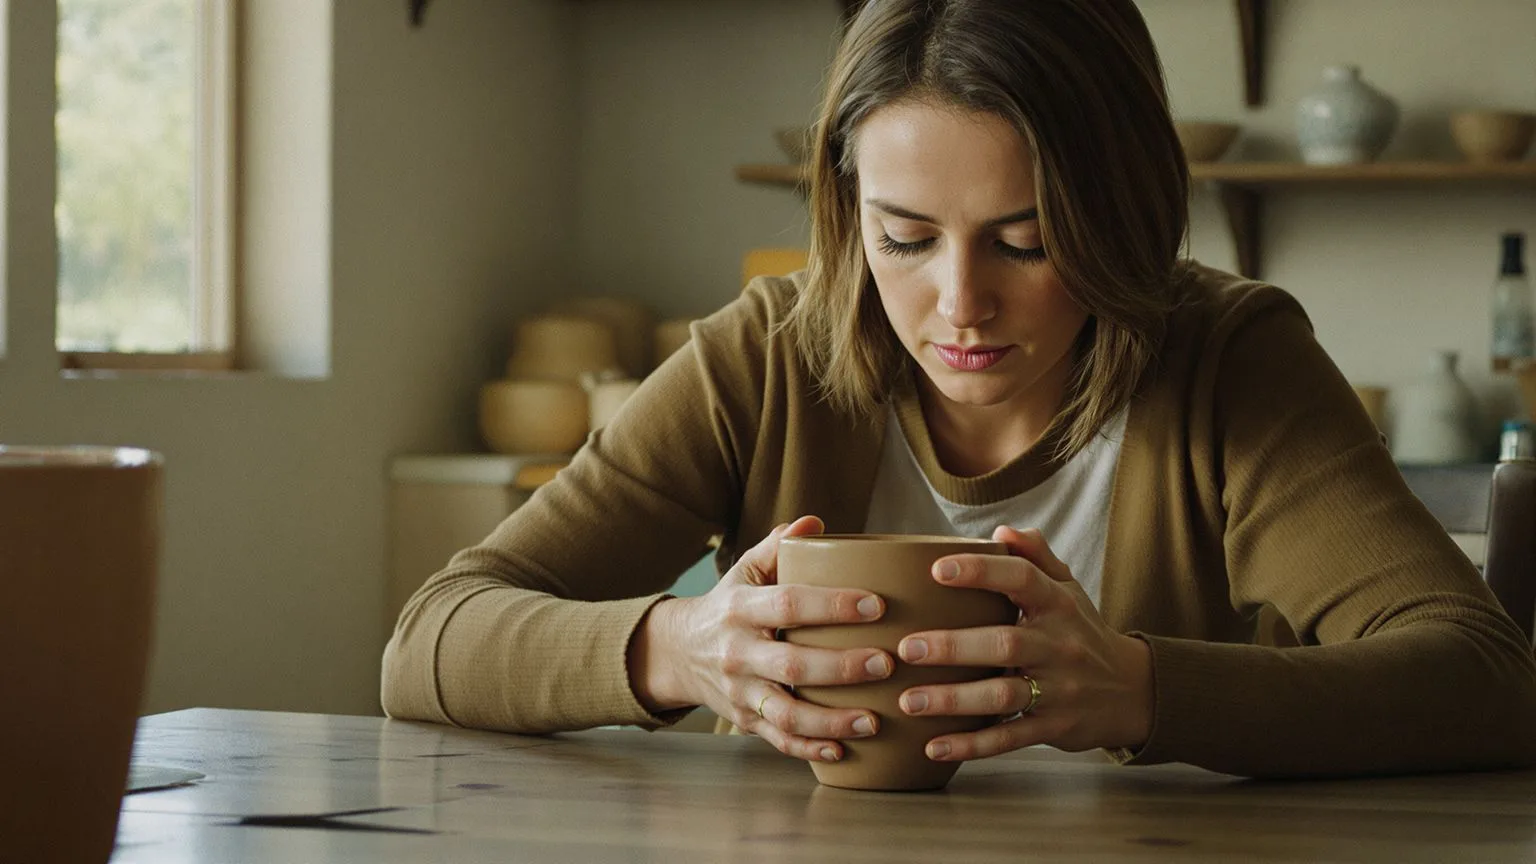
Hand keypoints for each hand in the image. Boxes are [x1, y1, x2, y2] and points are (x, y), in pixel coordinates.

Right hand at [629, 515, 894, 762]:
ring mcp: (740, 691)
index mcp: (740, 609)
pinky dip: (809, 748)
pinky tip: (843, 750)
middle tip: (887, 663)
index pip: (789, 604)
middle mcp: (737, 653)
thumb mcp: (744, 572)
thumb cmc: (728, 606)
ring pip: (786, 713)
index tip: (877, 604)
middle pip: (791, 664)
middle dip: (841, 667)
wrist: (678, 652)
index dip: (833, 604)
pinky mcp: (744, 720)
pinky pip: (777, 739)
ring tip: (874, 719)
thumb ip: (777, 546)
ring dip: (831, 720)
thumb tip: (815, 521)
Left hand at [895, 526, 1153, 760]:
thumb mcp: (1069, 590)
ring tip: (908, 701)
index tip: (937, 570)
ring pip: (1003, 695)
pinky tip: (934, 747)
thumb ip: (1037, 557)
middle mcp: (1059, 645)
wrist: (1132, 691)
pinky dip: (972, 745)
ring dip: (954, 700)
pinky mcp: (1054, 728)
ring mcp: (1059, 689)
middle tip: (906, 647)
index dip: (981, 571)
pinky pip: (1010, 737)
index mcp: (1058, 604)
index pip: (1021, 578)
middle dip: (954, 646)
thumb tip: (1002, 529)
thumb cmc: (1082, 632)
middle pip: (1005, 643)